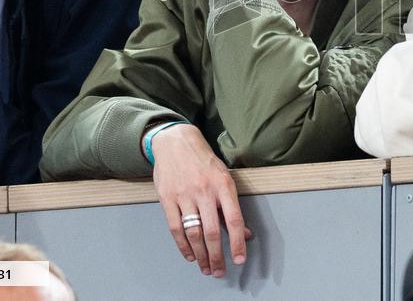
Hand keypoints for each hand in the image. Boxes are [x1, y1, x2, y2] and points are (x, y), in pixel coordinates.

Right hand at [151, 124, 251, 277]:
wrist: (176, 142)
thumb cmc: (204, 162)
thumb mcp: (224, 178)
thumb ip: (231, 206)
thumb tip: (245, 233)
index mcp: (223, 185)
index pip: (234, 219)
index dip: (238, 242)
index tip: (239, 259)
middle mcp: (205, 191)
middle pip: (213, 232)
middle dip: (217, 256)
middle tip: (220, 271)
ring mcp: (185, 195)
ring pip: (194, 233)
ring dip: (201, 255)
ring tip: (205, 268)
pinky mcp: (167, 199)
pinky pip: (176, 228)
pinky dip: (183, 245)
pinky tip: (190, 255)